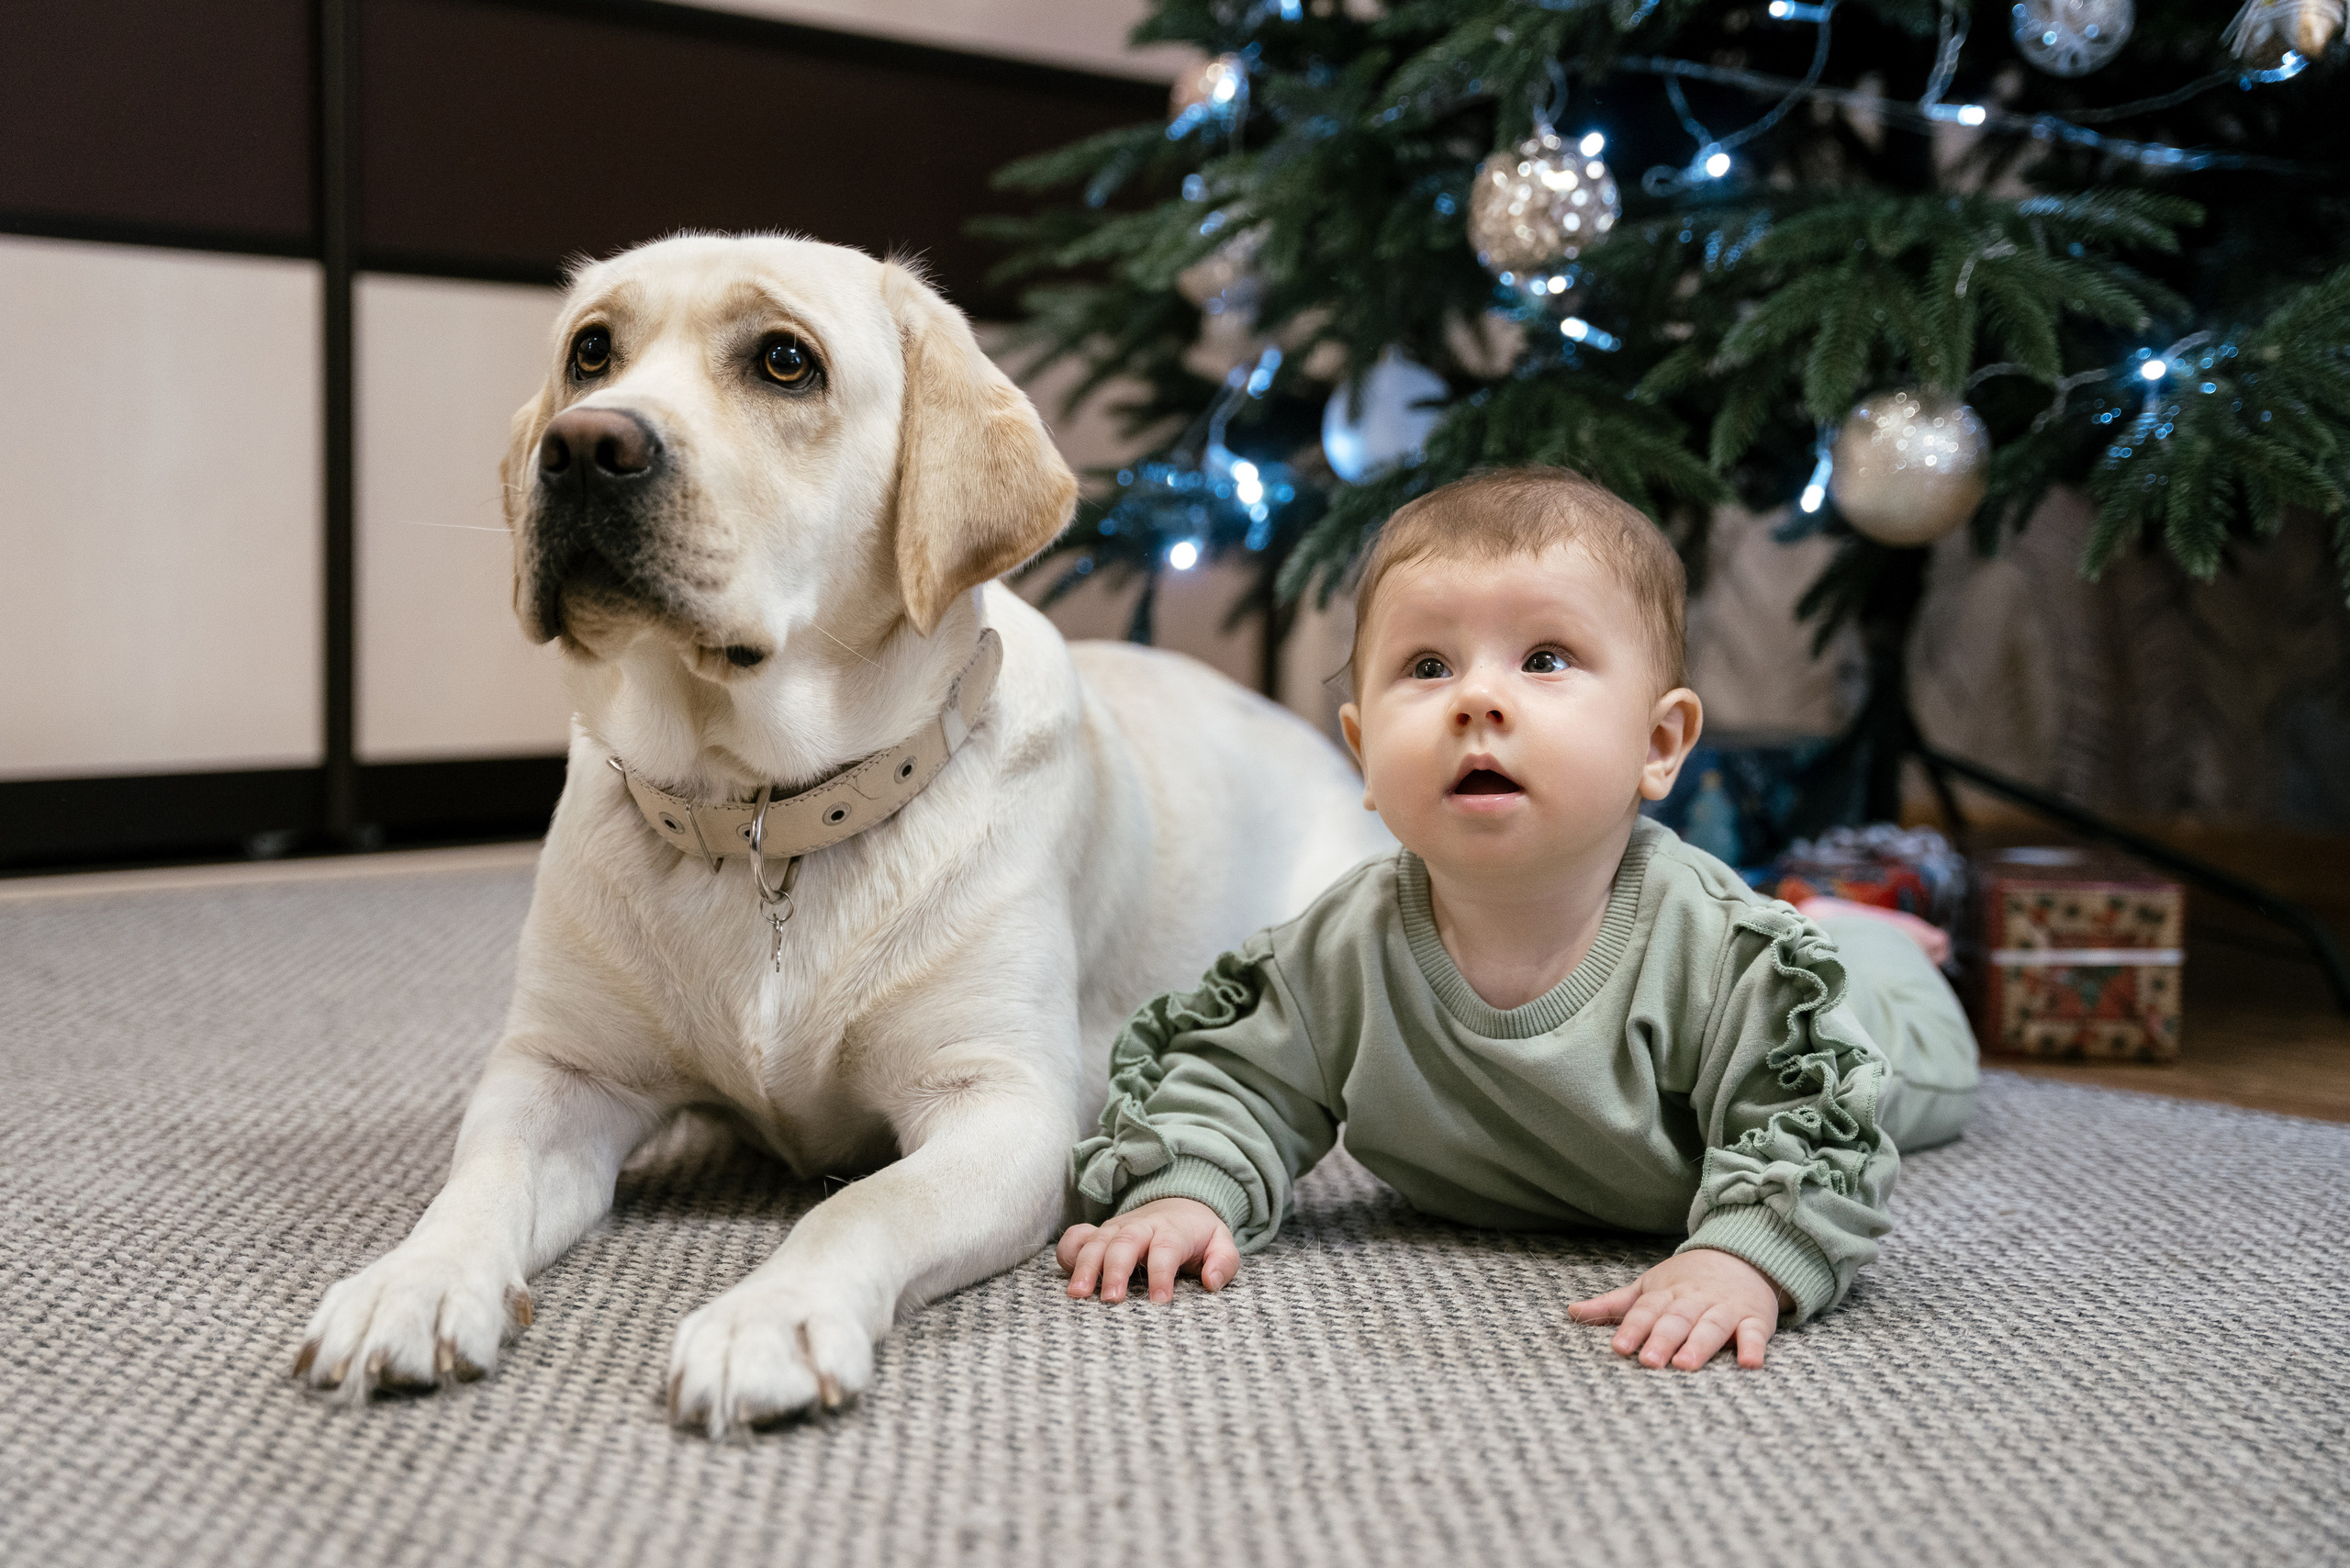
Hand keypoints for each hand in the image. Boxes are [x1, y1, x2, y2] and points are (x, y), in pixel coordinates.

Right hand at [1056, 1197, 1239, 1303]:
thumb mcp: (1221, 1243)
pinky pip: (1076, 1237)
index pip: (1165, 1249)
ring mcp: (1116, 1228)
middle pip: (1125, 1242)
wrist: (1178, 1204)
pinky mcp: (1099, 1233)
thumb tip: (1211, 1283)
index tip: (1160, 1302)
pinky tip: (1065, 1276)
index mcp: (1172, 1229)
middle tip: (1112, 1301)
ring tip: (1078, 1294)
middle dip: (1116, 1270)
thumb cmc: (1198, 1234)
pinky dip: (1067, 1252)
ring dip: (1085, 1266)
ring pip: (1097, 1241)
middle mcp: (1140, 1226)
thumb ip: (1223, 1262)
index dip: (1162, 1275)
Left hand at [1567, 1247, 1790, 1369]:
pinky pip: (1756, 1333)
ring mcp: (1726, 1308)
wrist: (1741, 1254)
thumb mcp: (1649, 1287)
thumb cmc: (1686, 1280)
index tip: (1618, 1348)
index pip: (1646, 1310)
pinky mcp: (1756, 1318)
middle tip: (1649, 1362)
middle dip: (1662, 1339)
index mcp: (1666, 1293)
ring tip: (1685, 1365)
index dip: (1632, 1328)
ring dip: (1699, 1345)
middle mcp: (1695, 1300)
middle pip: (1677, 1319)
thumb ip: (1614, 1305)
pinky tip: (1750, 1364)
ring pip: (1711, 1326)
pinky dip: (1754, 1347)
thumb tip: (1570, 1312)